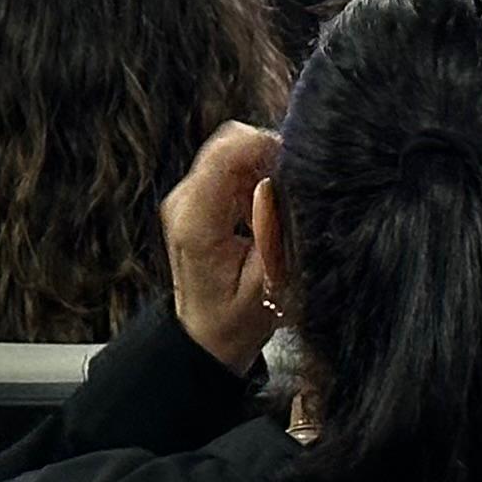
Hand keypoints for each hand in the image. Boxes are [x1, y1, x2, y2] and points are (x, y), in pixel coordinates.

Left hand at [161, 121, 280, 372]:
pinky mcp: (196, 197)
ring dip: (263, 167)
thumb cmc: (235, 321)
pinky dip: (255, 177)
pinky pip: (230, 168)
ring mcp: (187, 197)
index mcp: (197, 221)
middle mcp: (184, 201)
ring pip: (232, 151)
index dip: (266, 146)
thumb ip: (273, 233)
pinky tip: (267, 208)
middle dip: (268, 156)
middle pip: (229, 145)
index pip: (226, 154)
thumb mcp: (267, 286)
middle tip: (296, 187)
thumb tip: (277, 184)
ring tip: (282, 203)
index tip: (297, 163)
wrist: (206, 336)